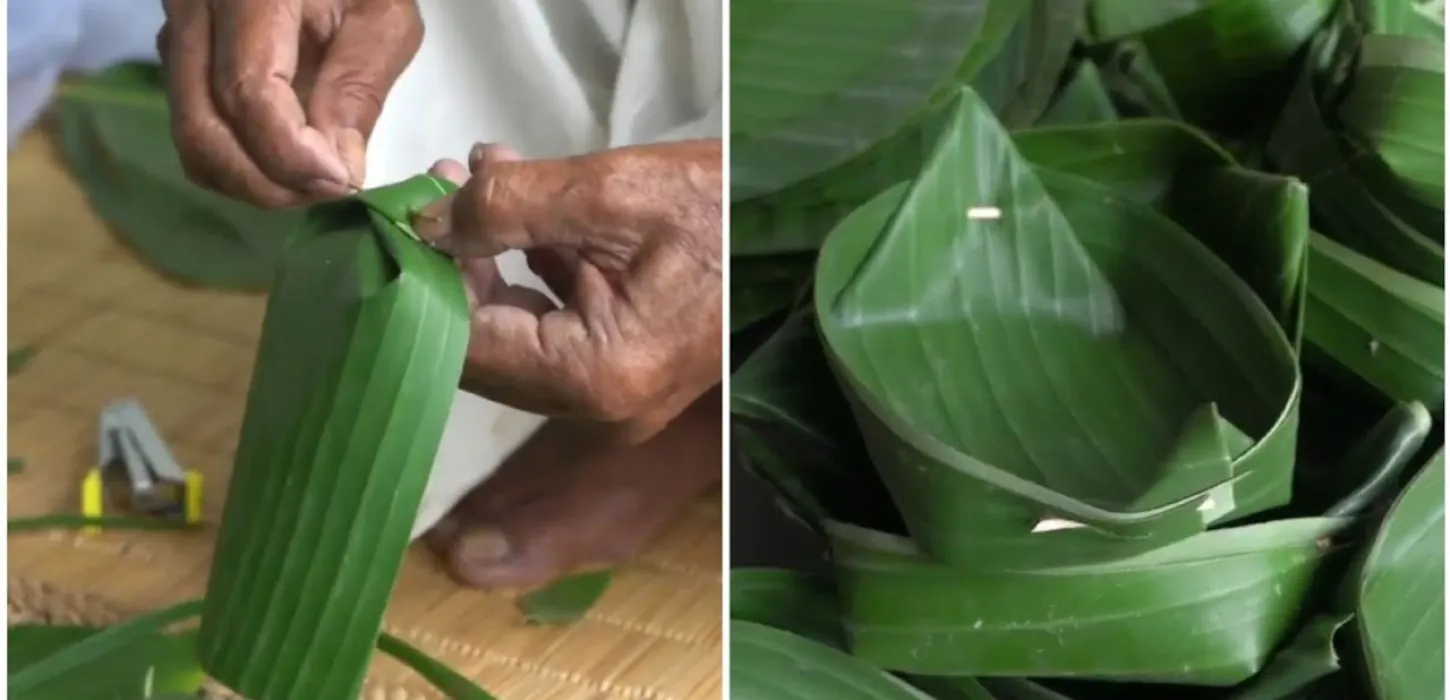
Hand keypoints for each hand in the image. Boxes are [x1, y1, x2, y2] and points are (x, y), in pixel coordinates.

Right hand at [157, 0, 422, 207]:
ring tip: (315, 181)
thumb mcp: (382, 14)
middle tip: (330, 190)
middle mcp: (190, 10)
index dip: (291, 153)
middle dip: (269, 182)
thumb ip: (359, 87)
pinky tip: (288, 161)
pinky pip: (195, 126)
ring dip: (253, 180)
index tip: (341, 180)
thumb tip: (339, 169)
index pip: (247, 92)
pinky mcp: (179, 56)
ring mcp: (174, 33)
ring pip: (190, 137)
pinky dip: (239, 161)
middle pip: (203, 128)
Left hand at [419, 141, 722, 442]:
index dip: (423, 283)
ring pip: (515, 334)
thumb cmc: (722, 210)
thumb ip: (507, 207)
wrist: (799, 229)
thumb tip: (426, 223)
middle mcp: (601, 405)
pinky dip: (528, 267)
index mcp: (598, 376)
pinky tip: (514, 200)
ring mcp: (615, 395)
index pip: (468, 346)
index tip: (399, 223)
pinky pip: (553, 325)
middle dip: (452, 267)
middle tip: (432, 191)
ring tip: (469, 177)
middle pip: (485, 349)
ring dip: (486, 258)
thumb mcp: (611, 192)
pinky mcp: (627, 368)